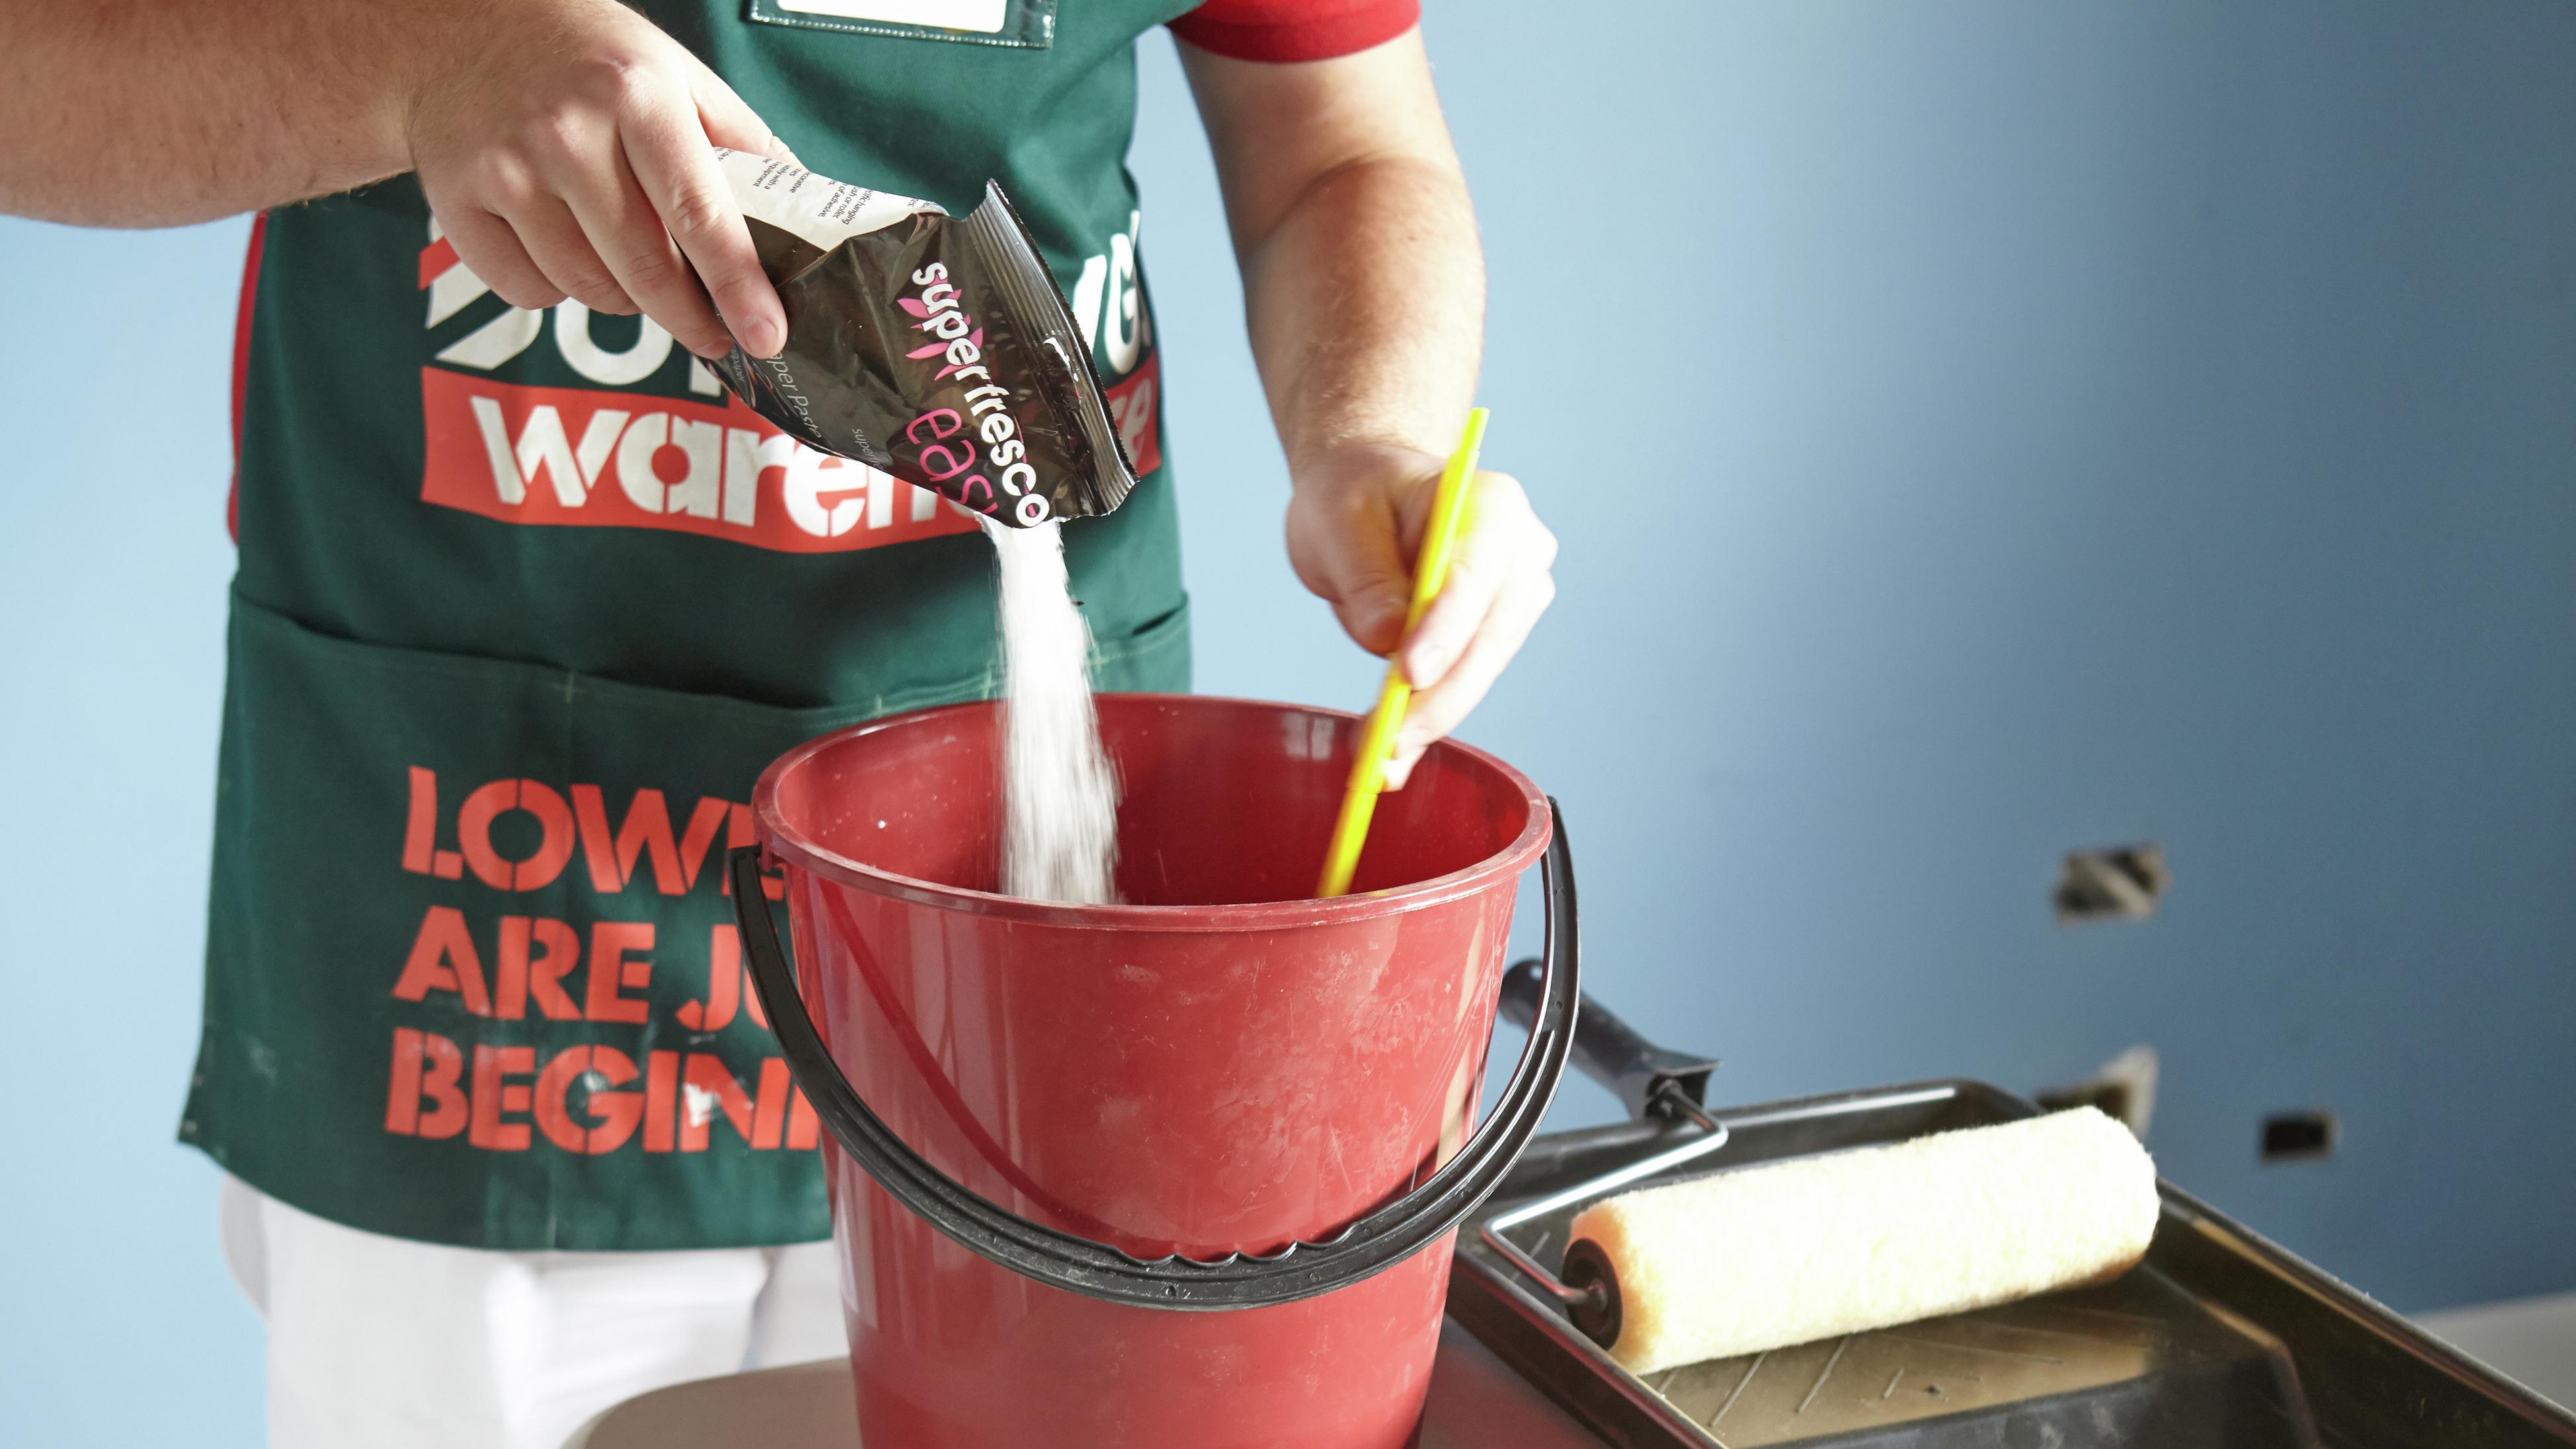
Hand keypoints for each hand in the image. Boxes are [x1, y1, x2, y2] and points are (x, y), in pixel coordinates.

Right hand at [405, 0, 788, 359]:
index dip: (738, 285)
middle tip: (717, 335)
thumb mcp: (677, 77)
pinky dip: (557, 288)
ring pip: (587, 290)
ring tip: (632, 263)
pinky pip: (528, 291)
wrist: (459, 31)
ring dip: (624, 297)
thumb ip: (744, 146)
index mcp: (636, 95)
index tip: (767, 336)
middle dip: (692, 318)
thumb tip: (810, 221)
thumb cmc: (589, 60)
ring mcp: (505, 170)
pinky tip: (564, 245)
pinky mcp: (458, 202)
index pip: (699, 212)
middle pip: (645, 269)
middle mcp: (566, 132)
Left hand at [1286, 443, 1558, 787]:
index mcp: (1491, 503)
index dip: (1446, 629)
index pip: (1476, 574)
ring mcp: (1517, 596)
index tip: (1409, 675)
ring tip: (1377, 755)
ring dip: (1430, 716)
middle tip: (1385, 741)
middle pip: (1488, 636)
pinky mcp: (1498, 635)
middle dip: (1436, 696)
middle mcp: (1521, 551)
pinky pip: (1467, 683)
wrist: (1371, 496)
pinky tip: (1394, 750)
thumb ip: (1365, 577)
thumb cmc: (1358, 496)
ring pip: (1480, 670)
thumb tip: (1387, 637)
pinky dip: (1429, 717)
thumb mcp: (1339, 521)